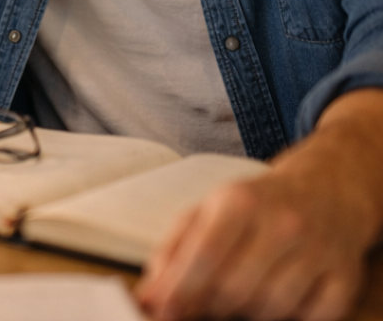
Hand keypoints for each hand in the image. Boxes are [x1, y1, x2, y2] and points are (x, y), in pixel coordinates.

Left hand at [136, 90, 382, 320]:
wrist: (326, 188)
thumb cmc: (256, 205)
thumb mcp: (208, 211)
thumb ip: (174, 250)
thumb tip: (149, 296)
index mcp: (240, 201)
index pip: (205, 256)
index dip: (181, 290)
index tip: (162, 311)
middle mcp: (282, 222)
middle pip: (235, 290)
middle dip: (212, 304)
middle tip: (205, 300)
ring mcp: (318, 250)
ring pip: (271, 309)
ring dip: (248, 312)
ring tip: (242, 292)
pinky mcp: (345, 276)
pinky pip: (312, 320)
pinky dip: (291, 318)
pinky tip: (281, 296)